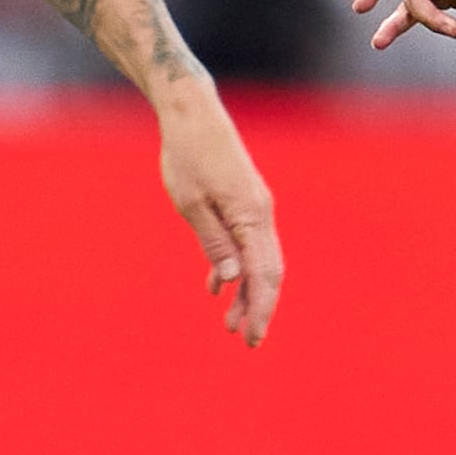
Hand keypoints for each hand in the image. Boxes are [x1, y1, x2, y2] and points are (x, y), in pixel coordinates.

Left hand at [155, 81, 282, 346]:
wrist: (193, 112)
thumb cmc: (187, 155)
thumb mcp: (191, 204)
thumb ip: (213, 243)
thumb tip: (232, 279)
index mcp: (251, 216)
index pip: (263, 274)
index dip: (260, 309)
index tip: (252, 338)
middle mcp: (261, 214)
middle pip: (269, 272)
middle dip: (260, 307)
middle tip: (247, 341)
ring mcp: (255, 207)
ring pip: (260, 260)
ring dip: (247, 291)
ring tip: (230, 323)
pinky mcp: (245, 202)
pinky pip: (248, 243)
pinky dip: (238, 268)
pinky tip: (217, 287)